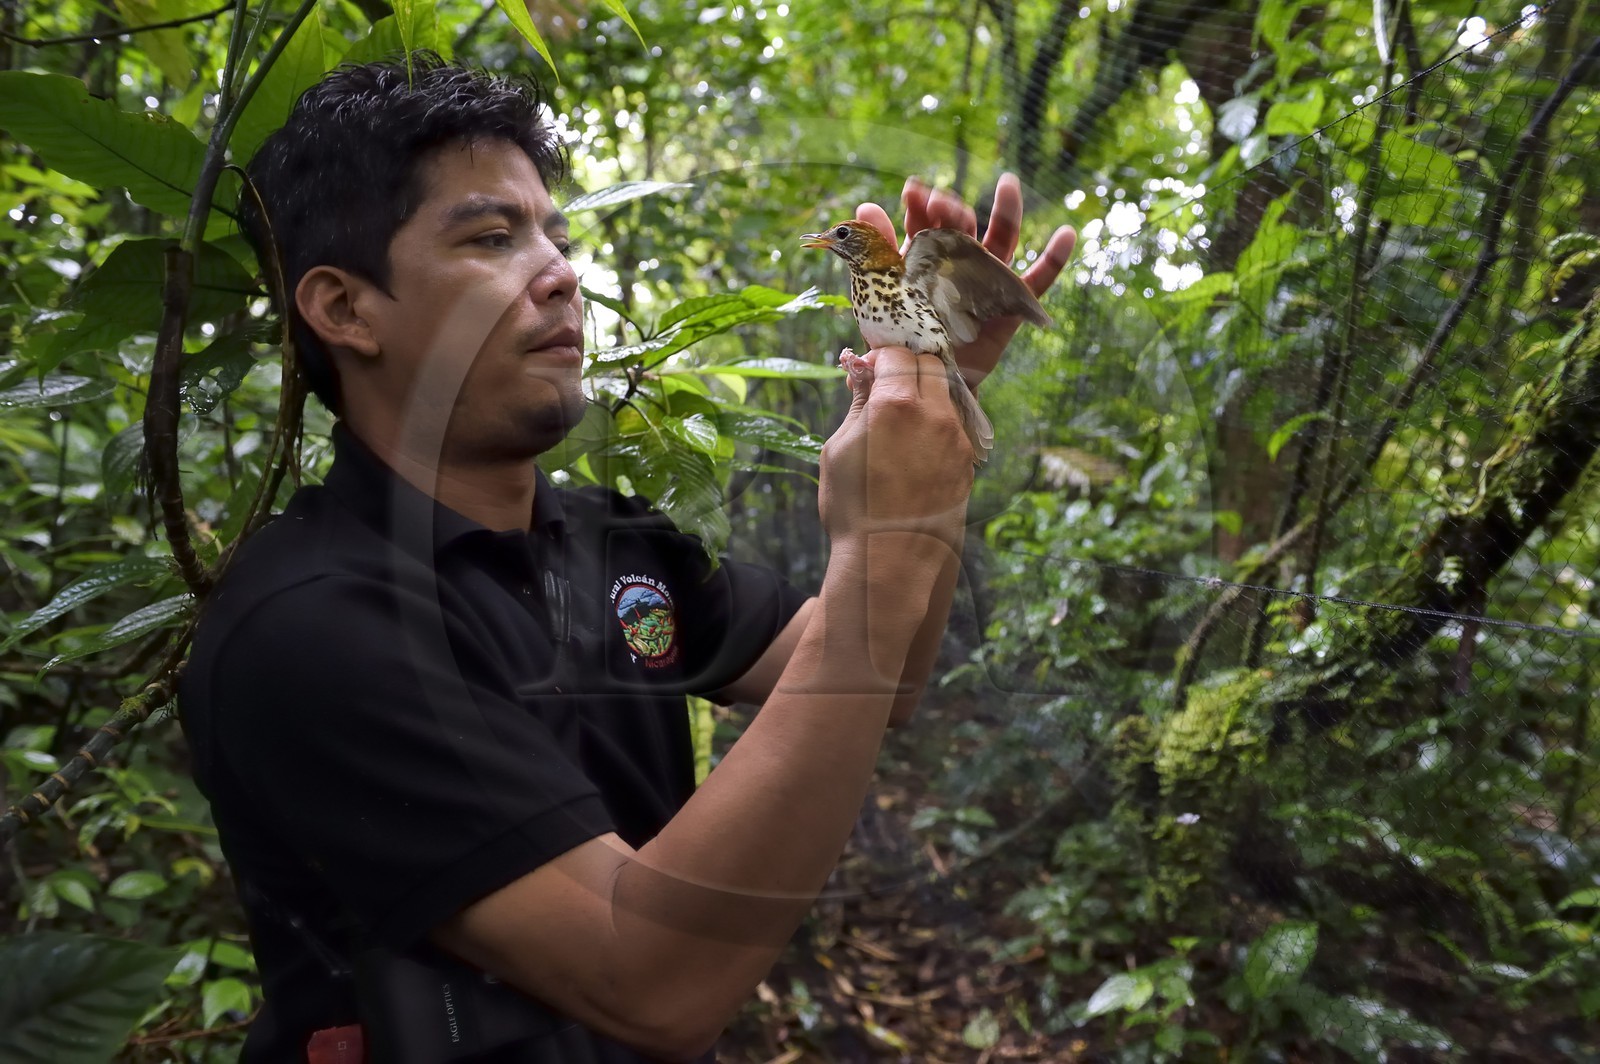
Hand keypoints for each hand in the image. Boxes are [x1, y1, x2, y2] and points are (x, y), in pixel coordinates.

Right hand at [819, 346, 971, 554]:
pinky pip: (955, 426)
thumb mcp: (838, 450)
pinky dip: (937, 424)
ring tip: (902, 420)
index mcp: (896, 405)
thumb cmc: (853, 508)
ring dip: (926, 395)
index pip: (898, 354)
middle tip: (887, 388)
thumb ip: (856, 404)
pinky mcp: (967, 462)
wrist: (890, 560)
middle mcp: (934, 415)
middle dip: (909, 368)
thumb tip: (862, 373)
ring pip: (947, 393)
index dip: (880, 358)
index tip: (868, 372)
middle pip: (931, 364)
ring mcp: (956, 439)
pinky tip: (916, 447)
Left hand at [854, 173, 1076, 390]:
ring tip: (1008, 184)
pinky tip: (1067, 234)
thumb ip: (878, 250)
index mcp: (926, 258)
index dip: (921, 205)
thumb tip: (866, 207)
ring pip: (1002, 240)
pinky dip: (1055, 258)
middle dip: (953, 210)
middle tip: (942, 203)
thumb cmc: (900, 338)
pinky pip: (1038, 281)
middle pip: (963, 226)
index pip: (925, 222)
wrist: (926, 380)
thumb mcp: (884, 293)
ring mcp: (987, 280)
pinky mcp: (1009, 304)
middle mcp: (959, 262)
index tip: (913, 192)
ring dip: (1006, 211)